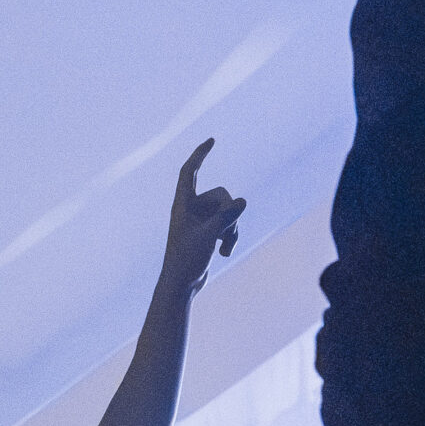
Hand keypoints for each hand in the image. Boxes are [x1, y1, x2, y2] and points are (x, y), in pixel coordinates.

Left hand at [158, 140, 245, 296]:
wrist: (181, 284)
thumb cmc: (187, 260)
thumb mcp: (209, 235)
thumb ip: (226, 216)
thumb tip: (243, 201)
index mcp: (182, 204)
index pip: (190, 172)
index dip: (199, 154)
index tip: (211, 141)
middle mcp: (191, 209)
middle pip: (222, 196)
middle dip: (230, 213)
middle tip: (224, 232)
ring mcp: (201, 221)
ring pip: (228, 212)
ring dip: (232, 228)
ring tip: (225, 247)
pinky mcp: (209, 232)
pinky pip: (229, 224)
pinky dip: (231, 236)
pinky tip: (225, 252)